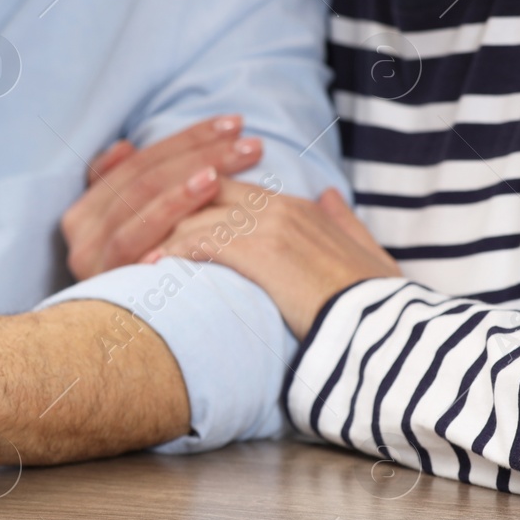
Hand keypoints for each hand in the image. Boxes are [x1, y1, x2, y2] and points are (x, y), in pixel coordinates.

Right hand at [62, 115, 264, 279]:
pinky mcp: (103, 277)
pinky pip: (139, 232)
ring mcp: (89, 256)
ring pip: (139, 197)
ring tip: (234, 160)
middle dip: (197, 151)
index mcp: (86, 213)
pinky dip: (174, 205)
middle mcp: (80, 232)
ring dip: (190, 172)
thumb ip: (124, 189)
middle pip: (142, 176)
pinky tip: (210, 189)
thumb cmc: (149, 290)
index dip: (187, 138)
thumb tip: (123, 146)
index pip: (140, 161)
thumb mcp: (132, 232)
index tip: (233, 124)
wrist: (123, 363)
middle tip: (247, 140)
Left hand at [142, 182, 399, 335]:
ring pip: (195, 216)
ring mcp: (270, 226)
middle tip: (135, 234)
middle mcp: (282, 208)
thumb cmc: (378, 305)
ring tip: (134, 257)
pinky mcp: (260, 251)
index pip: (230, 188)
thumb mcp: (370, 254)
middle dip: (167, 211)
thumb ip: (344, 221)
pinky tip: (152, 270)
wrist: (385, 331)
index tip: (166, 221)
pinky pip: (199, 241)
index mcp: (302, 208)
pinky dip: (171, 253)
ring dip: (161, 236)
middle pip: (204, 192)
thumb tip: (330, 195)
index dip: (194, 202)